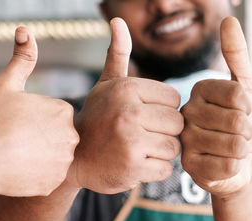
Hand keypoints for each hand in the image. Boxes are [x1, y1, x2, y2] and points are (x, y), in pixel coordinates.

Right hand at [0, 27, 78, 196]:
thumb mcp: (6, 84)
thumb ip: (22, 59)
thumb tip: (25, 31)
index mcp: (64, 111)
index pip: (54, 117)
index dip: (34, 122)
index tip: (19, 126)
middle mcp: (72, 136)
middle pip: (57, 138)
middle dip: (40, 140)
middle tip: (18, 142)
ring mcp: (65, 161)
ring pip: (54, 158)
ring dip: (39, 158)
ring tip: (18, 156)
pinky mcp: (56, 183)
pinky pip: (48, 178)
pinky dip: (36, 176)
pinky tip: (20, 171)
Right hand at [67, 18, 182, 193]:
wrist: (73, 159)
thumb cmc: (96, 119)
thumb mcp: (105, 85)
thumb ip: (117, 54)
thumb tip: (117, 20)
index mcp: (127, 88)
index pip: (174, 98)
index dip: (161, 110)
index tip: (141, 116)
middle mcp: (129, 111)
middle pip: (178, 123)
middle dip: (163, 131)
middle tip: (140, 135)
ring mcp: (131, 141)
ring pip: (174, 146)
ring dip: (159, 151)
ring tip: (136, 149)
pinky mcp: (133, 167)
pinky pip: (165, 168)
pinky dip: (153, 170)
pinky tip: (134, 164)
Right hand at [180, 17, 251, 196]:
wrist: (235, 157)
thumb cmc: (241, 121)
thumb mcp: (245, 87)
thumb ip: (237, 55)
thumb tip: (229, 20)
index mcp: (199, 91)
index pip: (238, 95)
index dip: (250, 107)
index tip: (242, 111)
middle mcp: (187, 113)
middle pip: (238, 121)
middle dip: (249, 130)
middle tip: (238, 132)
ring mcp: (185, 140)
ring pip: (234, 145)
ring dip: (243, 149)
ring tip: (231, 147)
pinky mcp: (188, 165)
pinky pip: (227, 165)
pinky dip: (235, 165)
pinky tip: (222, 162)